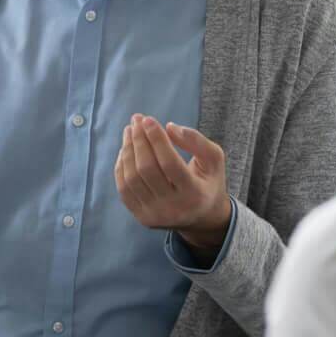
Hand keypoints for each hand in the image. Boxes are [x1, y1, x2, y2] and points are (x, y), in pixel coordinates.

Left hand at [114, 115, 230, 251]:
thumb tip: (169, 127)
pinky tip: (126, 150)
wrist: (202, 217)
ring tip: (129, 131)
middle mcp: (173, 208)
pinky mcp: (142, 217)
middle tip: (136, 120)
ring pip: (132, 178)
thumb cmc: (208, 181)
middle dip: (139, 141)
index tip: (148, 119)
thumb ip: (196, 141)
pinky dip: (121, 166)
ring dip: (127, 150)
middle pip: (147, 169)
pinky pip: (124, 189)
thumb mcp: (214, 159)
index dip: (156, 139)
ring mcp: (155, 215)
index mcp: (194, 194)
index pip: (169, 163)